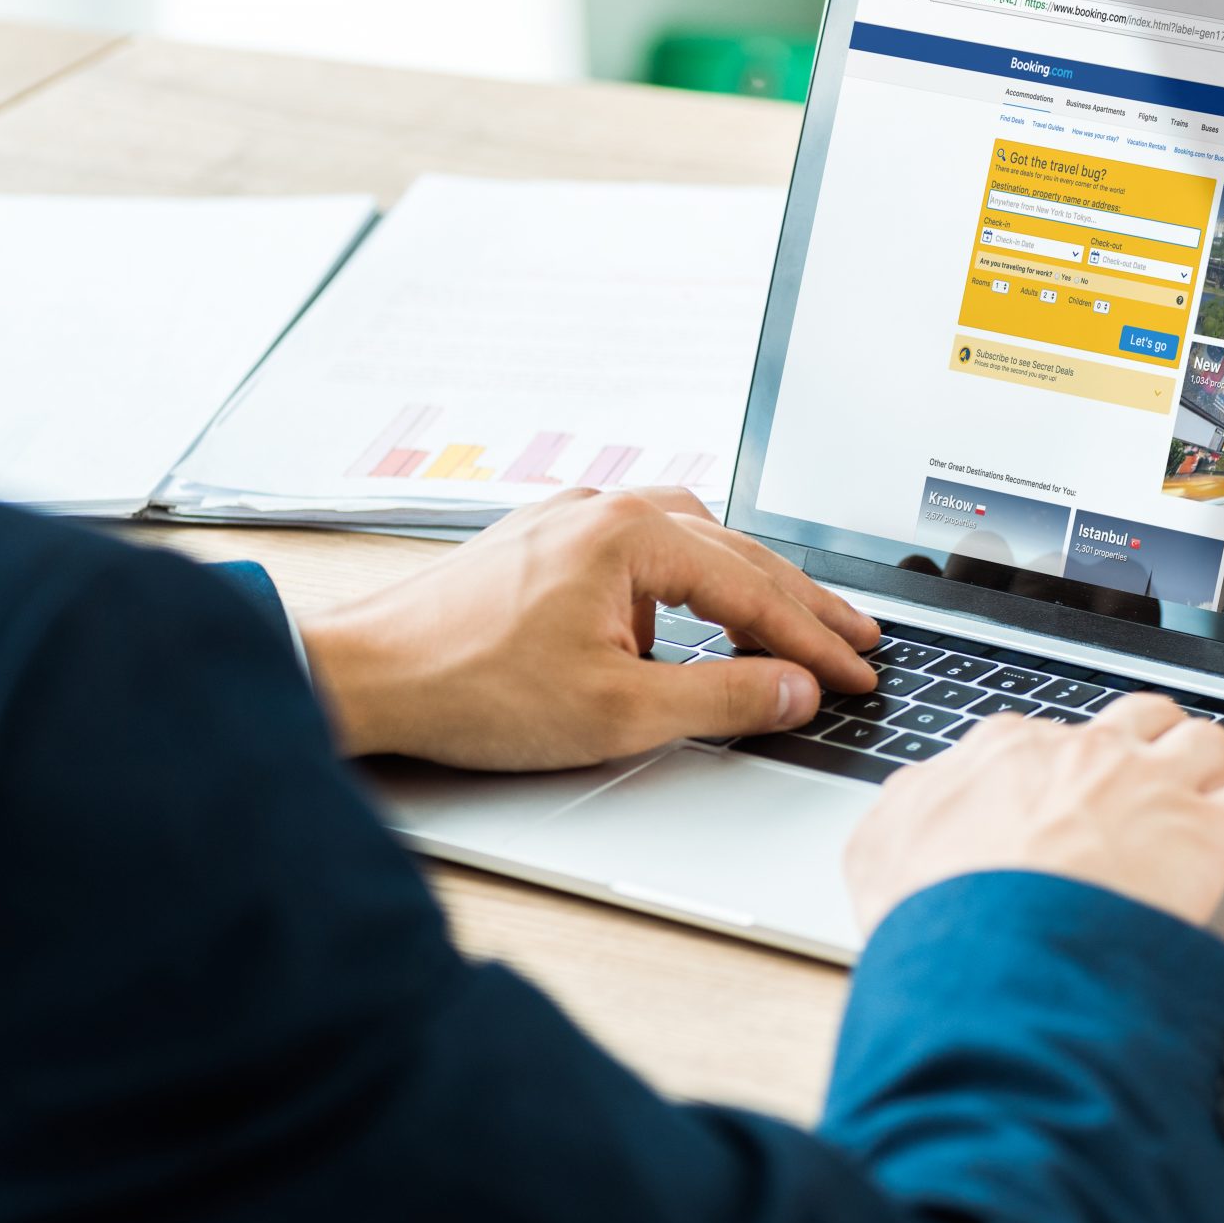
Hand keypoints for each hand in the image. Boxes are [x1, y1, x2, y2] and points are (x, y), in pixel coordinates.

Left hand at [298, 488, 878, 769]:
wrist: (363, 675)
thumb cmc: (468, 687)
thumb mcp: (616, 712)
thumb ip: (721, 698)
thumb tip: (795, 691)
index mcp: (631, 536)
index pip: (755, 590)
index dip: (816, 640)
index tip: (860, 673)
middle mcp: (606, 510)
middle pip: (736, 555)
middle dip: (801, 606)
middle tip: (857, 641)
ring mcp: (572, 521)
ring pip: (694, 542)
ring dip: (749, 586)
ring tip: (793, 625)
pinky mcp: (546, 543)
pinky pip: (647, 549)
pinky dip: (693, 581)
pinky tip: (696, 614)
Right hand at [842, 693, 1223, 933]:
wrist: (994, 949)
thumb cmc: (938, 913)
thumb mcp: (879, 853)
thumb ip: (899, 817)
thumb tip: (907, 806)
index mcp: (1007, 752)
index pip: (1044, 738)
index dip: (1067, 761)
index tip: (1077, 785)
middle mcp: (1085, 752)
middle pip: (1140, 720)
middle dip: (1159, 737)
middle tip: (1170, 764)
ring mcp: (1149, 784)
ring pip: (1209, 745)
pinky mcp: (1206, 830)